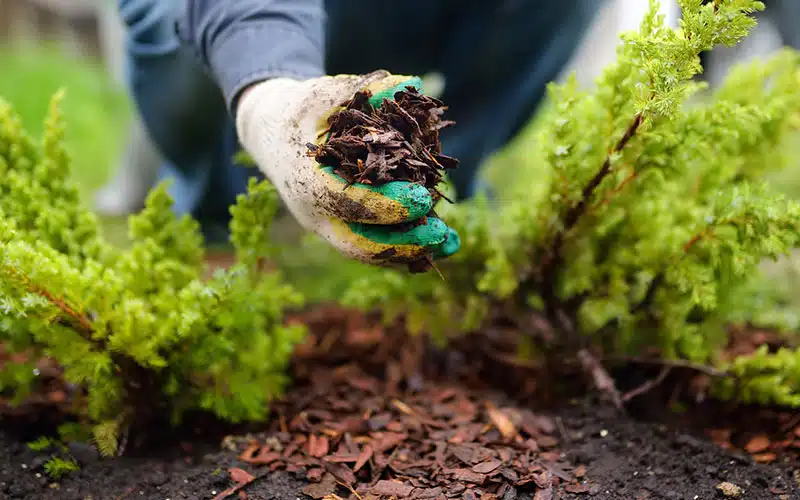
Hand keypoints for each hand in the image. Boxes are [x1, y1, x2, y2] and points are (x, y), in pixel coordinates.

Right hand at [235, 70, 459, 265]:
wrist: (269, 134)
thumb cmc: (299, 110)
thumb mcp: (323, 93)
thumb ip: (364, 89)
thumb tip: (411, 84)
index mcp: (306, 181)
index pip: (348, 202)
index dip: (387, 205)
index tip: (423, 199)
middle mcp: (314, 213)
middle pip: (359, 243)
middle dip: (403, 243)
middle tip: (441, 234)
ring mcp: (326, 226)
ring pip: (368, 251)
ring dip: (410, 251)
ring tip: (450, 244)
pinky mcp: (340, 229)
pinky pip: (372, 246)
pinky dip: (404, 248)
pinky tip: (438, 243)